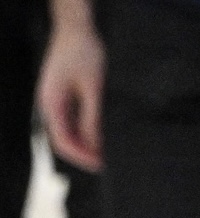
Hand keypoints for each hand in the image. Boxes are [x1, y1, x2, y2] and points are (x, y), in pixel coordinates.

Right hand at [37, 23, 105, 171]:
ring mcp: (55, 102)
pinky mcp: (63, 98)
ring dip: (87, 145)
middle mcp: (49, 105)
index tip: (103, 166)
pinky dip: (87, 133)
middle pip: (64, 141)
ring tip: (109, 153)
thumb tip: (98, 143)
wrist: (77, 30)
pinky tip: (104, 137)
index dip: (83, 157)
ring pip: (68, 133)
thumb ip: (93, 116)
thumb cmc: (85, 53)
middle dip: (85, 155)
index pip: (63, 142)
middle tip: (110, 164)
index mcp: (52, 103)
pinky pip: (73, 122)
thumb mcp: (93, 87)